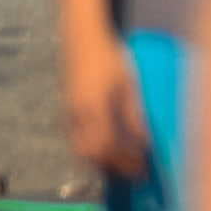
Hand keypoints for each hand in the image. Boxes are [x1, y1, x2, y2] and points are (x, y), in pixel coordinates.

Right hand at [64, 27, 149, 186]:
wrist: (81, 38)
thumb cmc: (108, 56)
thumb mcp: (127, 83)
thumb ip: (133, 114)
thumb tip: (144, 141)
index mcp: (93, 108)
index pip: (108, 146)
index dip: (125, 160)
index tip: (143, 167)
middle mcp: (76, 115)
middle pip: (92, 155)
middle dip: (114, 167)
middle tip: (135, 171)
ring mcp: (68, 115)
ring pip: (80, 151)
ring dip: (102, 162)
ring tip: (124, 164)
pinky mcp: (65, 112)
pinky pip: (75, 141)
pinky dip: (91, 152)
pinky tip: (108, 150)